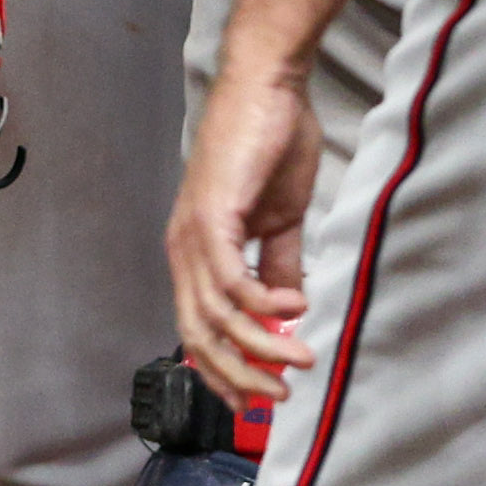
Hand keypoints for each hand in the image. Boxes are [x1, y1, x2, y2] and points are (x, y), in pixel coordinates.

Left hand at [167, 51, 321, 407]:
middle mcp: (184, 249)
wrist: (269, 85)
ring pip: (216, 316)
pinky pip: (229, 278)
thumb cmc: (272, 142)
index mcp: (196, 253)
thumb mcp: (280, 217)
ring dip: (259, 346)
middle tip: (280, 397)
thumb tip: (291, 308)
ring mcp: (193, 233)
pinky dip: (261, 301)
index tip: (256, 400)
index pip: (198, 331)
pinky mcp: (212, 214)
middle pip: (199, 336)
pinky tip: (292, 304)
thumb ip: (281, 263)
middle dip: (239, 376)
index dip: (223, 372)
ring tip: (300, 359)